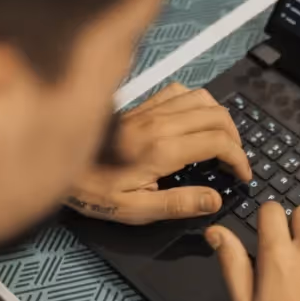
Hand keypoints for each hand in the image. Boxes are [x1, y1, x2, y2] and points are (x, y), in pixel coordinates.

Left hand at [67, 83, 251, 224]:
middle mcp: (160, 123)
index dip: (239, 158)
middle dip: (235, 137)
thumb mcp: (136, 210)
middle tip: (234, 161)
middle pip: (217, 115)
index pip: (218, 142)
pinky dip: (197, 102)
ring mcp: (151, 110)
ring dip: (220, 117)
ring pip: (202, 98)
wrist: (57, 164)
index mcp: (162, 150)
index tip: (242, 175)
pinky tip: (194, 119)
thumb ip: (179, 204)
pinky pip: (179, 90)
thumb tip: (214, 199)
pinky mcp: (142, 105)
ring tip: (221, 140)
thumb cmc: (95, 192)